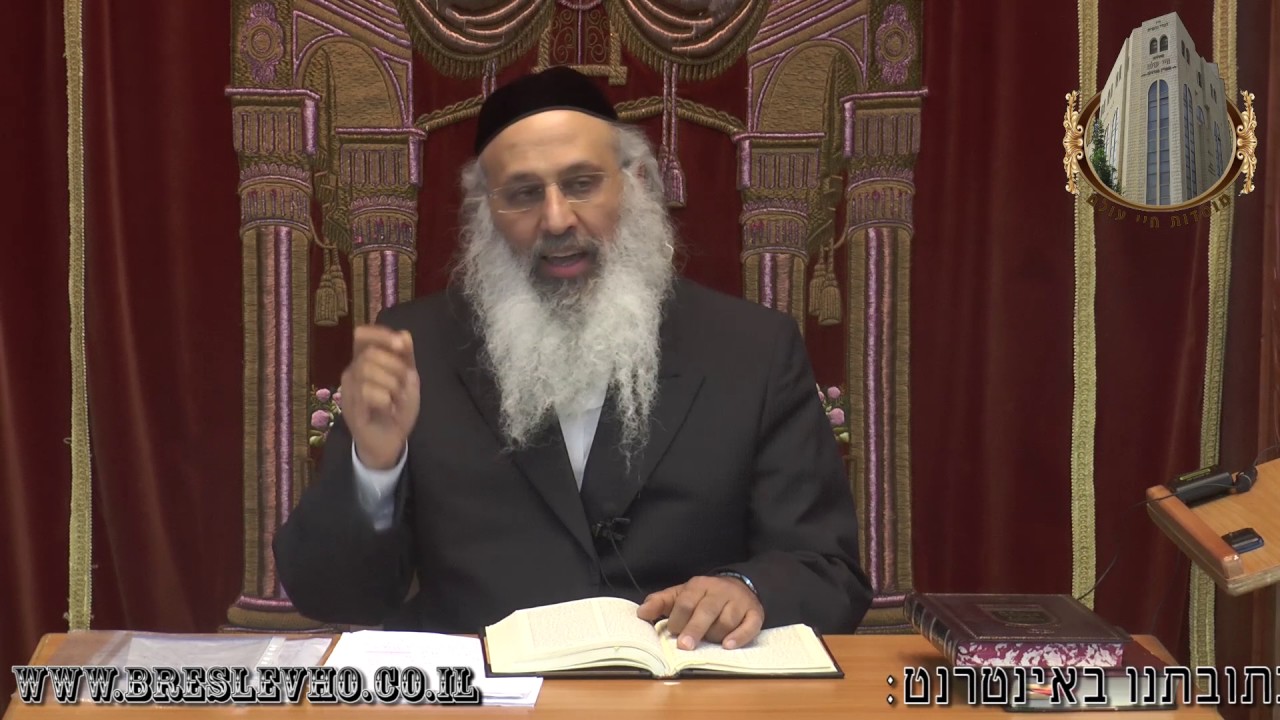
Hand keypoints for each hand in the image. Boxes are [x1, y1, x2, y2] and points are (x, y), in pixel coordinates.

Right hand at [340, 325, 419, 469]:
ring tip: (397, 399)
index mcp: (365, 361)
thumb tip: (404, 334)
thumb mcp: (408, 379)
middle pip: (370, 353)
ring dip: (392, 384)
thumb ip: (406, 357)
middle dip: (396, 367)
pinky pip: (366, 392)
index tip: (401, 346)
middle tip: (405, 385)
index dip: (380, 335)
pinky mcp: (351, 408)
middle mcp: (352, 372)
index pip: (362, 336)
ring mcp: (348, 391)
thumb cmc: (396, 408)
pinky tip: (389, 408)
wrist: (390, 441)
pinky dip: (385, 399)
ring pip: (367, 371)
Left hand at [636, 575, 763, 649]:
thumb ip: (661, 602)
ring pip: (727, 620)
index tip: (672, 632)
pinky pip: (750, 626)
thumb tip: (640, 613)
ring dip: (715, 635)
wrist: (741, 585)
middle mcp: (720, 591)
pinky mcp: (755, 613)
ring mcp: (739, 602)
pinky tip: (728, 646)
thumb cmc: (705, 596)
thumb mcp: (682, 594)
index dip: (678, 618)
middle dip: (694, 629)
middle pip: (706, 610)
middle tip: (684, 646)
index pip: (686, 601)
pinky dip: (739, 636)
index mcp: (699, 585)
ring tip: (708, 643)